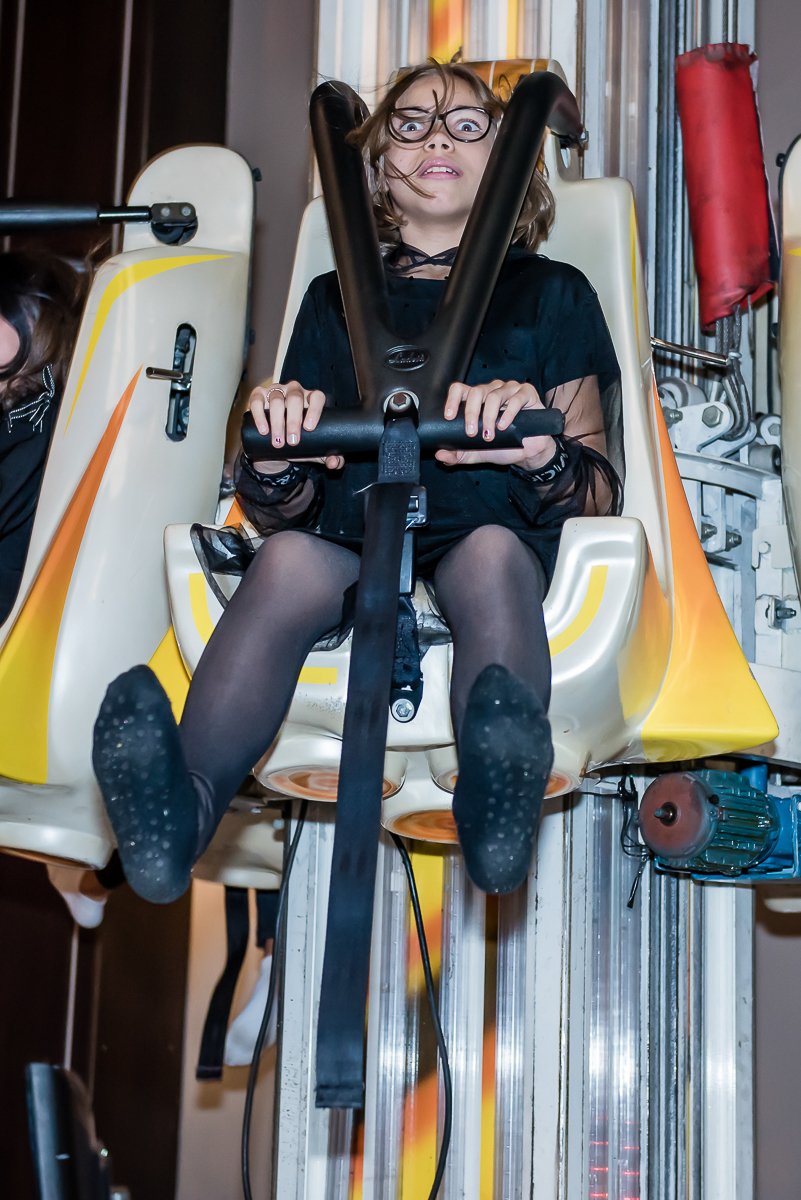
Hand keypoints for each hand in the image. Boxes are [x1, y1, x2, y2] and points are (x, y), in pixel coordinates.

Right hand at [247, 382, 343, 470]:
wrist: (276, 442)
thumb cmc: (299, 440)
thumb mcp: (313, 449)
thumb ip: (327, 456)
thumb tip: (334, 463)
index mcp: (311, 399)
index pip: (317, 397)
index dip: (315, 410)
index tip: (309, 428)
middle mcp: (294, 391)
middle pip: (295, 398)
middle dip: (294, 420)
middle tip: (293, 441)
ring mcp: (276, 391)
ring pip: (277, 400)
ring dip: (277, 422)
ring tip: (278, 442)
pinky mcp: (258, 396)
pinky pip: (257, 401)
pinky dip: (259, 415)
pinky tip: (264, 430)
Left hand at [436, 379, 555, 468]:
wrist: (528, 453)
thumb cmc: (503, 446)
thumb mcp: (476, 453)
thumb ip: (458, 454)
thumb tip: (440, 455)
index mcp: (477, 399)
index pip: (460, 390)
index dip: (452, 400)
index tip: (449, 417)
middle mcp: (492, 390)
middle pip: (476, 391)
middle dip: (471, 413)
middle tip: (472, 432)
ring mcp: (510, 390)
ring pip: (494, 395)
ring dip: (489, 417)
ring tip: (490, 435)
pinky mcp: (527, 393)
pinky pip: (516, 398)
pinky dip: (508, 413)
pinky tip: (504, 426)